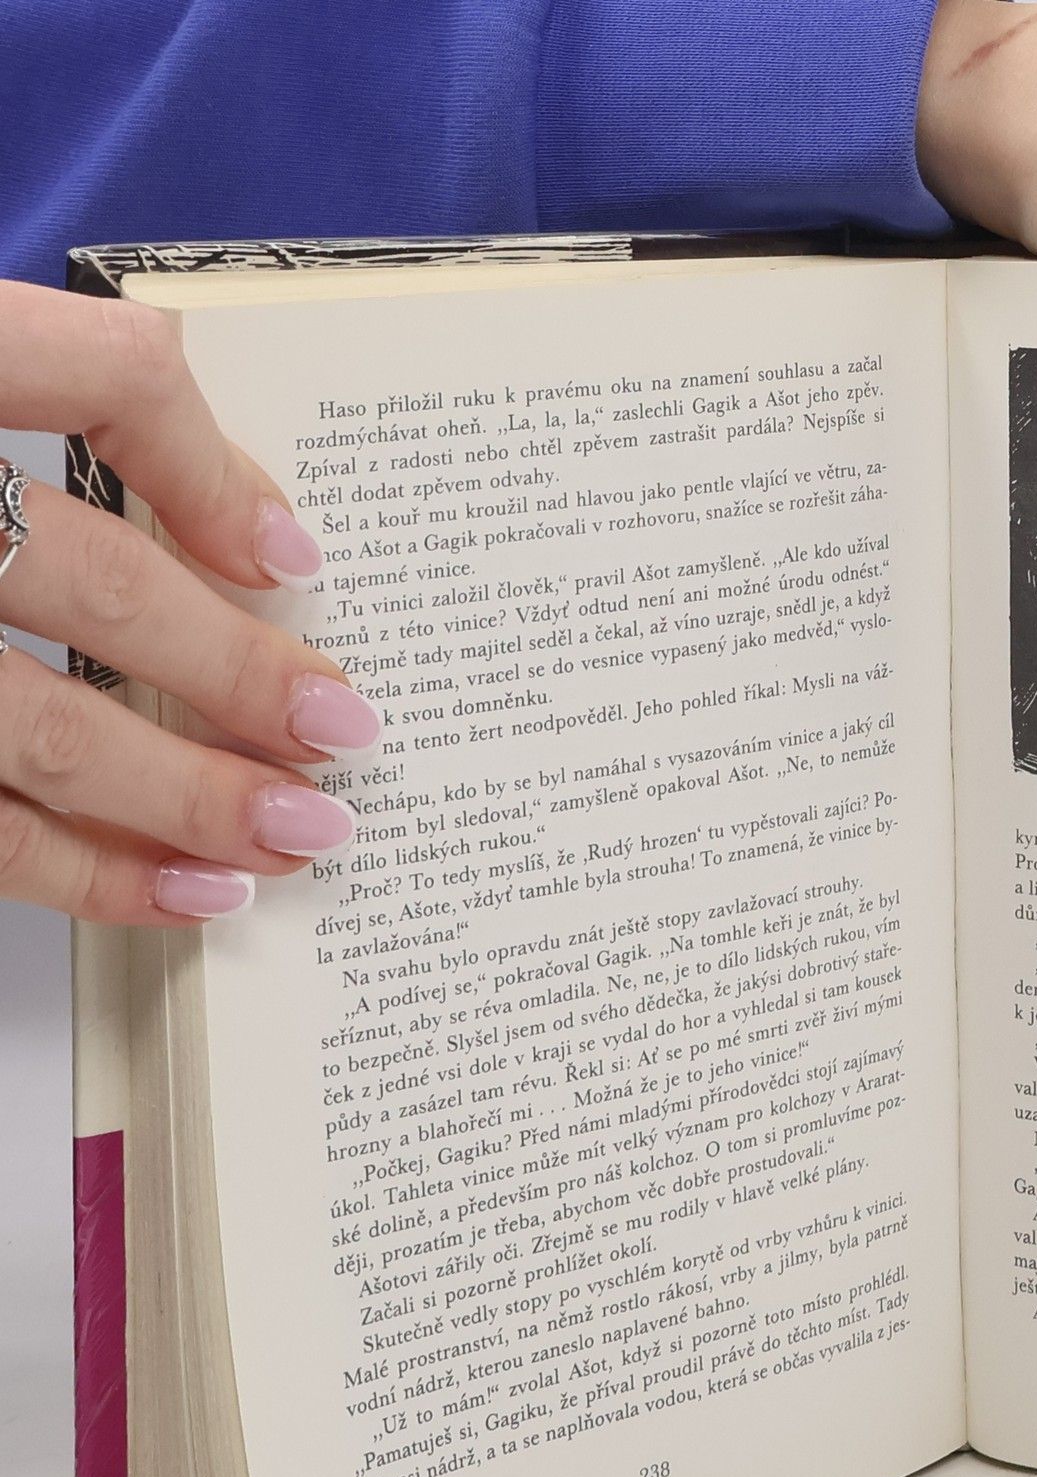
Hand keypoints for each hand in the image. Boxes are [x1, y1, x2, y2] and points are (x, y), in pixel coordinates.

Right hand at [0, 280, 380, 923]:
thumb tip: (249, 532)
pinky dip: (85, 872)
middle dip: (236, 670)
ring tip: (301, 833)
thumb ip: (51, 396)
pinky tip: (183, 892)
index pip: (92, 373)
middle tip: (344, 732)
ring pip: (40, 729)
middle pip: (87, 583)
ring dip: (189, 795)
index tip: (297, 558)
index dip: (211, 464)